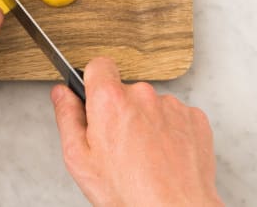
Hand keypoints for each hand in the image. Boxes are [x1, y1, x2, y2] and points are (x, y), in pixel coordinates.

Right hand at [51, 57, 222, 205]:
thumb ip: (66, 117)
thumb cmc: (129, 191)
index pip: (99, 65)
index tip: (94, 98)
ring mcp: (172, 106)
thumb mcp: (79, 158)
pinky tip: (163, 156)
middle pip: (124, 90)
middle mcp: (143, 95)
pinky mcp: (195, 119)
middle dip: (119, 110)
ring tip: (144, 156)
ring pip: (150, 105)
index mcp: (110, 100)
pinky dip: (169, 131)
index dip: (93, 81)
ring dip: (145, 122)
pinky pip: (175, 116)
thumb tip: (61, 94)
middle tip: (118, 145)